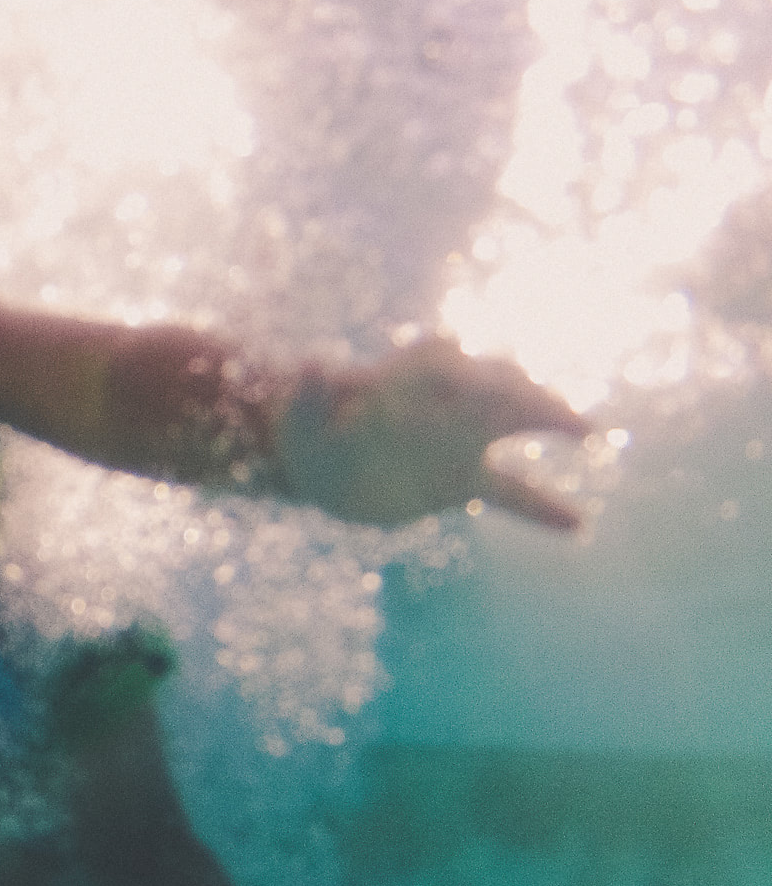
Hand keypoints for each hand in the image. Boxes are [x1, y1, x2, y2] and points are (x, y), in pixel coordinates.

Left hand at [277, 337, 589, 529]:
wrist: (315, 467)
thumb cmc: (305, 430)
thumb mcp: (298, 414)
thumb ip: (310, 391)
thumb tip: (312, 362)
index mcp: (405, 377)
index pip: (440, 358)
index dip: (452, 365)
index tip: (462, 375)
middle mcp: (444, 401)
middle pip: (498, 381)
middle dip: (525, 390)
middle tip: (555, 410)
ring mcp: (461, 440)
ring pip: (516, 421)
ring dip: (551, 419)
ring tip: (588, 432)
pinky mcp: (462, 481)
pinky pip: (513, 493)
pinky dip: (543, 509)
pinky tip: (578, 527)